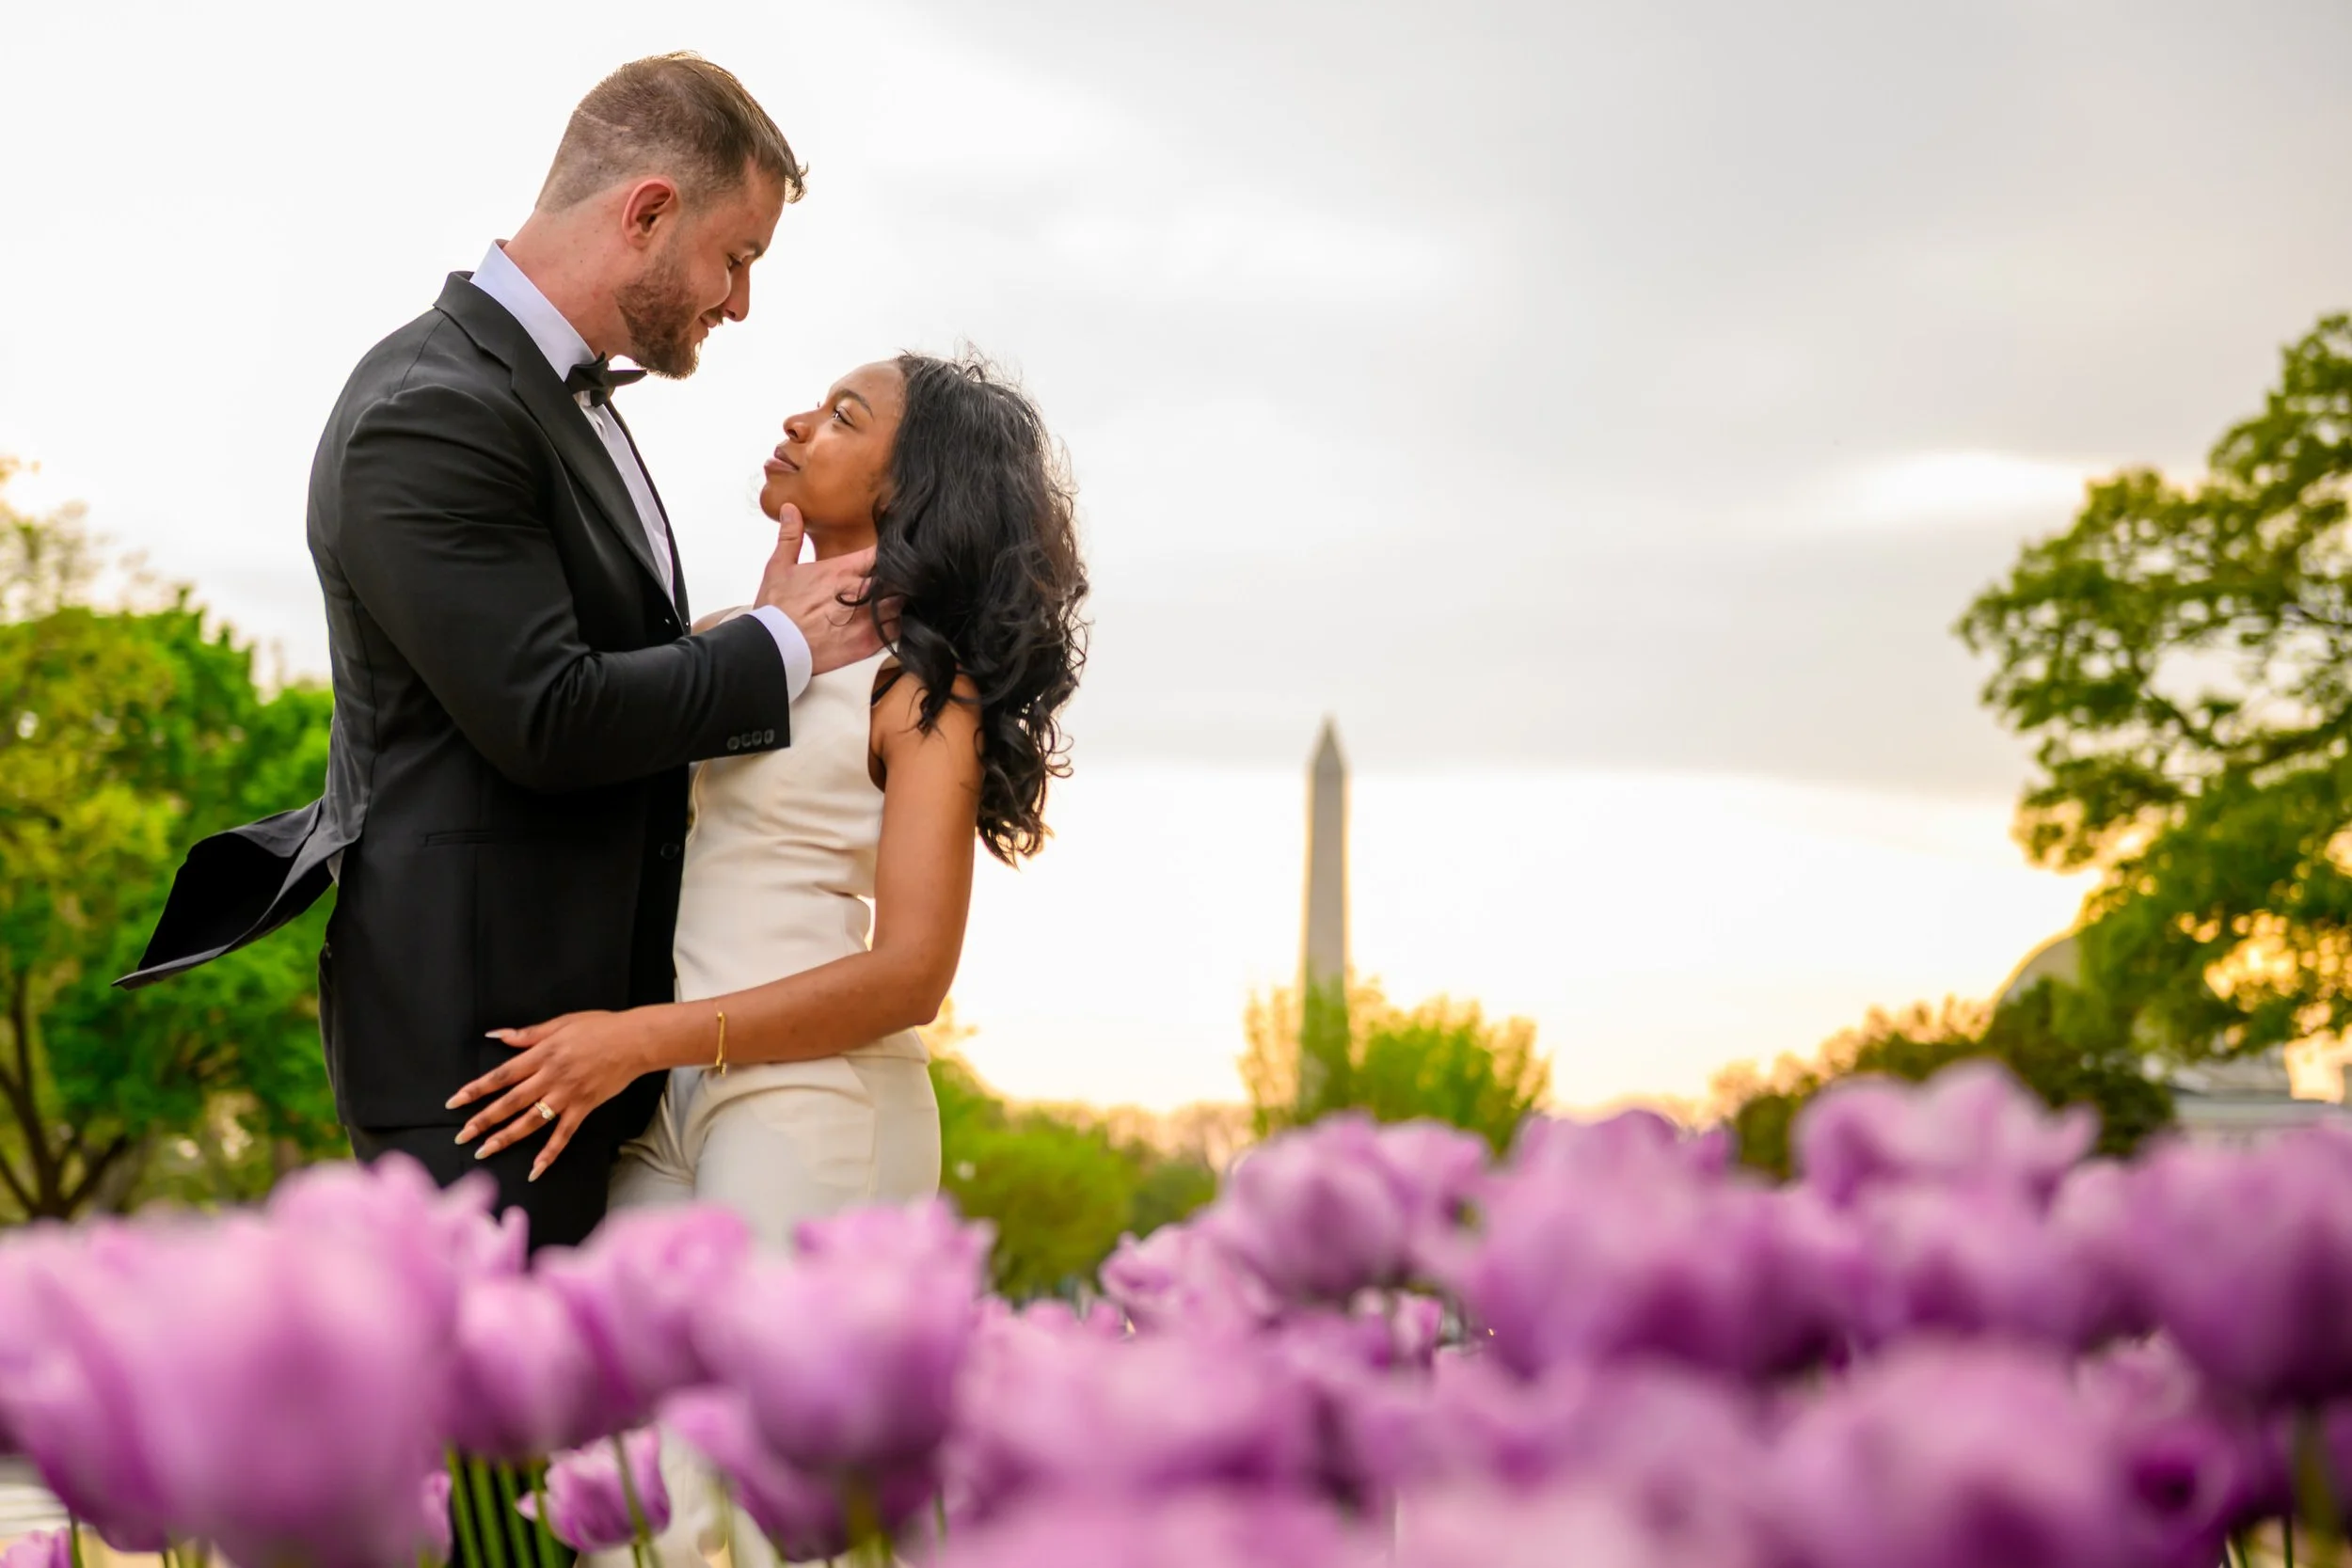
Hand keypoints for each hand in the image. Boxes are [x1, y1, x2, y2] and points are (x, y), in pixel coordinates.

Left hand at [447, 1010, 667, 1179]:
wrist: (634, 1041)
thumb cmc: (600, 1027)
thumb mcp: (561, 1022)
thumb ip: (528, 1034)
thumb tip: (497, 1035)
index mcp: (542, 1054)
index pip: (501, 1076)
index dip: (476, 1089)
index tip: (455, 1102)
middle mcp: (550, 1077)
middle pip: (510, 1102)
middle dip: (483, 1120)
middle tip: (462, 1136)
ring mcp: (567, 1095)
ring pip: (531, 1121)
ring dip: (506, 1137)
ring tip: (485, 1151)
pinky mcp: (584, 1107)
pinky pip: (564, 1134)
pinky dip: (550, 1152)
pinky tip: (536, 1168)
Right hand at [754, 502, 883, 674]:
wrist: (774, 647)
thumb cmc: (776, 608)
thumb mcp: (779, 567)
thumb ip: (791, 536)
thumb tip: (790, 508)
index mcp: (842, 571)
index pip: (880, 554)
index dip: (889, 554)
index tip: (890, 555)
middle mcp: (859, 592)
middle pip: (897, 579)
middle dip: (898, 578)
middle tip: (895, 581)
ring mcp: (866, 619)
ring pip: (901, 604)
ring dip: (898, 601)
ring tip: (893, 602)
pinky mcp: (867, 643)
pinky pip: (896, 630)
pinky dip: (897, 625)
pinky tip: (890, 622)